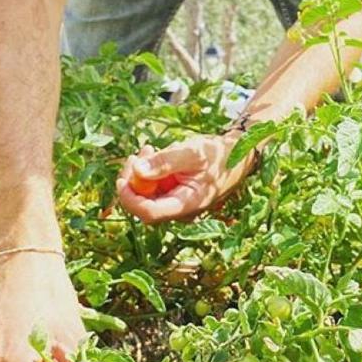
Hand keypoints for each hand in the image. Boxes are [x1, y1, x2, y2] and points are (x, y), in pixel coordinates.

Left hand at [116, 135, 254, 222]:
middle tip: (139, 153)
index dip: (130, 197)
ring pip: (145, 196)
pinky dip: (148, 172)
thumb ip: (165, 162)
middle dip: (133, 180)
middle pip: (142, 206)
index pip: (149, 212)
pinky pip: (152, 188)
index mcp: (187, 204)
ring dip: (140, 173)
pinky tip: (155, 155)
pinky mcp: (174, 195)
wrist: (235, 155)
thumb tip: (137, 171)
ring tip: (149, 149)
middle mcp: (179, 210)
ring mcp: (176, 204)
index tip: (125, 175)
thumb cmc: (218, 154)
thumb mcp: (192, 152)